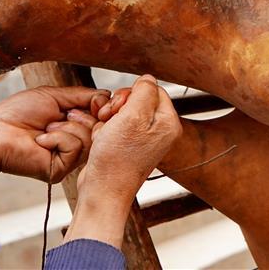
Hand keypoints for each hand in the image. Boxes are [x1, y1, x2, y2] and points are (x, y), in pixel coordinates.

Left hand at [0, 86, 110, 187]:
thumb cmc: (17, 112)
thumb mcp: (55, 96)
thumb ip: (84, 95)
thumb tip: (107, 96)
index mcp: (74, 124)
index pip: (103, 115)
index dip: (103, 106)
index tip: (96, 102)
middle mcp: (75, 142)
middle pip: (101, 127)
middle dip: (82, 115)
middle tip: (62, 114)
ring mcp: (69, 158)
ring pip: (89, 137)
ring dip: (67, 127)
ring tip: (47, 127)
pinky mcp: (61, 170)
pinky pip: (75, 148)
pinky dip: (58, 138)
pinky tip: (42, 140)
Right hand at [64, 75, 181, 247]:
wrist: (102, 191)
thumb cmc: (117, 159)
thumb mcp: (133, 116)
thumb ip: (144, 91)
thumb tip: (147, 78)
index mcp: (168, 122)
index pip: (152, 89)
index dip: (131, 93)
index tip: (120, 106)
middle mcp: (159, 131)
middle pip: (137, 99)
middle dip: (118, 106)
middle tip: (109, 117)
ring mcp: (143, 140)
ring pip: (121, 113)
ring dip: (108, 120)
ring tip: (105, 133)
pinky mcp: (127, 148)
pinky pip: (113, 127)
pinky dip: (104, 132)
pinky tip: (101, 142)